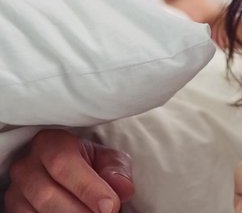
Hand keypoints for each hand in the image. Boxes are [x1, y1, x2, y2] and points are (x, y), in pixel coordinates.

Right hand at [5, 128, 133, 212]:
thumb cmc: (91, 164)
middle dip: (80, 210)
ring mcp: (16, 190)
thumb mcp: (108, 159)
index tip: (109, 206)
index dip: (87, 187)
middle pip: (48, 194)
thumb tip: (122, 188)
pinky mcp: (13, 210)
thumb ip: (116, 170)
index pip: (63, 164)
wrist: (69, 174)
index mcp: (50, 142)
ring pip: (39, 211)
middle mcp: (26, 165)